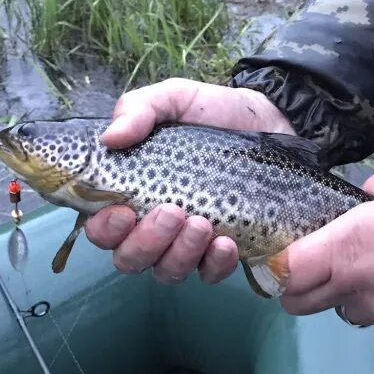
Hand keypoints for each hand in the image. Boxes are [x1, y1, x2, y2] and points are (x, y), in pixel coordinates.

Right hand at [84, 78, 294, 284]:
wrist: (272, 117)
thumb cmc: (212, 111)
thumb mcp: (174, 99)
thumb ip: (139, 109)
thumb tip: (110, 137)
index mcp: (132, 191)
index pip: (102, 228)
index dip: (105, 229)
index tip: (123, 211)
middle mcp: (154, 225)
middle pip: (130, 258)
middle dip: (145, 243)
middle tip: (172, 211)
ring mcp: (188, 243)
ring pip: (167, 271)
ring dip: (180, 253)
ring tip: (201, 223)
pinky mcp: (224, 250)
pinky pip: (210, 274)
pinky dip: (214, 264)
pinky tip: (226, 242)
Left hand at [280, 170, 373, 341]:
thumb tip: (367, 196)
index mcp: (349, 245)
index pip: (287, 270)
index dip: (279, 265)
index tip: (289, 255)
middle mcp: (357, 286)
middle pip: (301, 304)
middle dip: (303, 289)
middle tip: (322, 269)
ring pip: (347, 312)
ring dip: (353, 296)